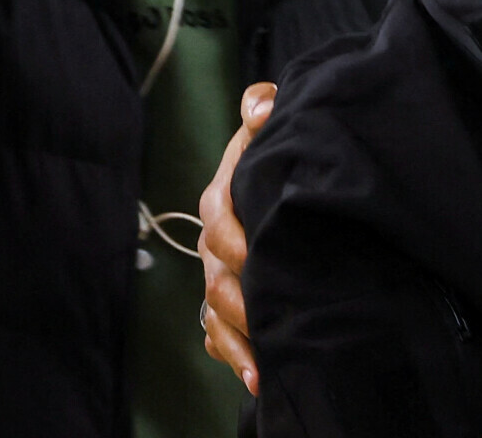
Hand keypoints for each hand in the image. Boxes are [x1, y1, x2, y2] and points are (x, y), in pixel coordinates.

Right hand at [198, 82, 276, 394]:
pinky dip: (234, 358)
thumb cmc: (265, 158)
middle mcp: (213, 247)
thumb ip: (262, 109)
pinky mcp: (227, 308)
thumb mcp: (264, 131)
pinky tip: (259, 379)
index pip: (220, 225)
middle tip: (269, 323)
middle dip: (240, 305)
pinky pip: (219, 338)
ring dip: (237, 344)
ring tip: (262, 369)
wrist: (267, 184)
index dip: (235, 242)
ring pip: (217, 317)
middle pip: (217, 282)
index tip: (256, 256)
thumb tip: (263, 102)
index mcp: (219, 204)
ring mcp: (217, 281)